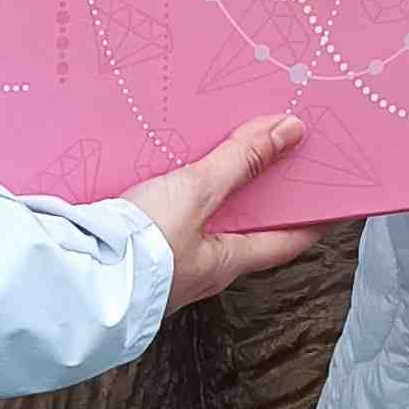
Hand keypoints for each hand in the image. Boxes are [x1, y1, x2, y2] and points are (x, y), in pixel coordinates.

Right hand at [125, 114, 326, 309]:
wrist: (73, 277)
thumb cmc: (142, 247)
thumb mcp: (195, 192)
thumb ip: (240, 161)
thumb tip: (291, 131)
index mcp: (227, 263)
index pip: (286, 242)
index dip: (312, 221)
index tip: (335, 200)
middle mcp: (201, 270)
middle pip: (244, 231)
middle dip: (258, 200)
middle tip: (275, 161)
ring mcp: (165, 265)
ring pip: (203, 225)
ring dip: (214, 196)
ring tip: (221, 158)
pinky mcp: (131, 253)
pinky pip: (166, 221)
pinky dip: (176, 198)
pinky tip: (165, 175)